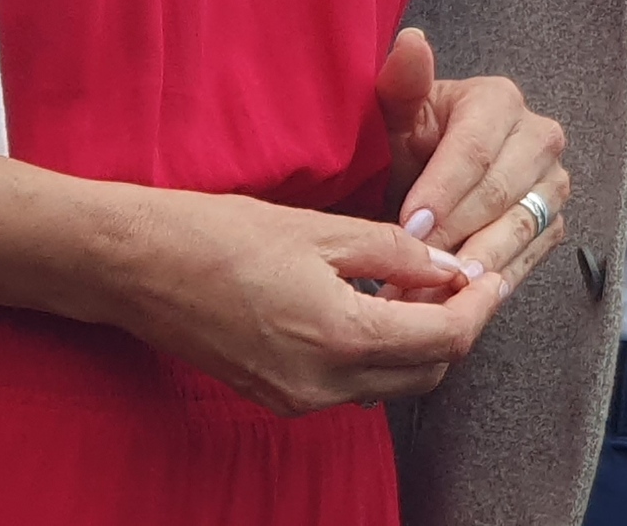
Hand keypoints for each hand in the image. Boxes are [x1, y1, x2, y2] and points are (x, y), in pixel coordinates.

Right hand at [0, 145, 505, 417]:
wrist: (132, 267)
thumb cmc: (216, 233)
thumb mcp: (317, 227)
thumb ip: (393, 250)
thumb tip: (449, 263)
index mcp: (341, 334)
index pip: (445, 336)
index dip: (479, 304)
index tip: (494, 271)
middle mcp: (324, 383)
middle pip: (428, 371)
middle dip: (456, 327)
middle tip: (464, 277)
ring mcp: (298, 399)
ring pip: (392, 383)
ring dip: (418, 343)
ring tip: (420, 287)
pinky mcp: (277, 398)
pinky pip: (351, 385)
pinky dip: (376, 352)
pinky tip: (372, 305)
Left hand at [375, 29, 569, 287]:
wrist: (424, 174)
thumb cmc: (407, 141)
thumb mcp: (395, 113)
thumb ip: (402, 82)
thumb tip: (413, 42)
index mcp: (500, 101)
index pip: (475, 152)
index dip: (442, 192)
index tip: (409, 227)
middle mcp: (539, 138)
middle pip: (500, 194)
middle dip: (455, 234)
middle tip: (417, 269)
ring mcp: (552, 183)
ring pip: (520, 229)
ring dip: (478, 264)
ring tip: (439, 293)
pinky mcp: (554, 222)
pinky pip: (531, 256)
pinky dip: (497, 279)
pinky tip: (465, 299)